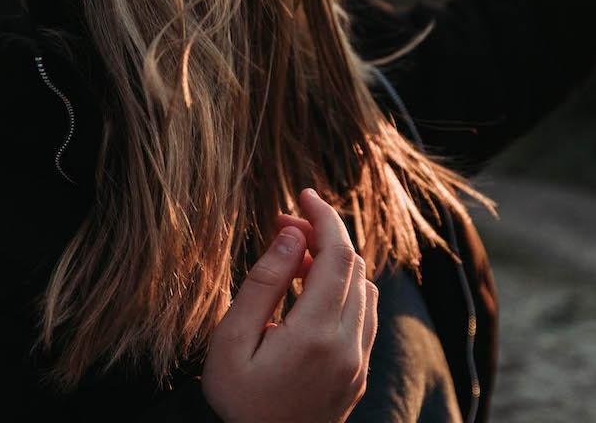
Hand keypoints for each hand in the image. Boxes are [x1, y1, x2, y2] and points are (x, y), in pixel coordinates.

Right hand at [201, 189, 378, 422]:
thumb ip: (263, 283)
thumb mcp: (230, 342)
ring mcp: (358, 361)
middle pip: (353, 265)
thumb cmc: (235, 402)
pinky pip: (365, 315)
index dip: (324, 216)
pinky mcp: (359, 373)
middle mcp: (348, 345)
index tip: (304, 194)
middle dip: (324, 234)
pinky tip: (312, 294)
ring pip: (364, 288)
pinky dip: (346, 290)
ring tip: (294, 260)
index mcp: (315, 334)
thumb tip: (293, 232)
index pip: (337, 254)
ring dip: (336, 263)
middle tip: (285, 224)